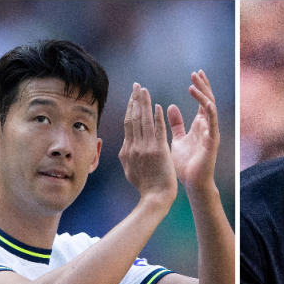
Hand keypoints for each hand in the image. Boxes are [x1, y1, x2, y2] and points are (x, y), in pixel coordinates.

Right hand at [118, 83, 176, 202]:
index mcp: (127, 150)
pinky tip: (158, 106)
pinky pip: (157, 130)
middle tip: (137, 85)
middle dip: (135, 100)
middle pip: (133, 118)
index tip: (132, 96)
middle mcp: (134, 147)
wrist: (155, 198)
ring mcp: (145, 148)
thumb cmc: (146, 186)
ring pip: (143, 121)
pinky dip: (157, 117)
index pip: (128, 124)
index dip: (130, 108)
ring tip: (144, 90)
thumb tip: (126, 148)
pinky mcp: (158, 151)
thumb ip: (128, 156)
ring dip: (144, 103)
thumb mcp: (130, 170)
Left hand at [168, 70, 219, 191]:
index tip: (194, 73)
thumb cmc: (185, 164)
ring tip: (194, 84)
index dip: (200, 86)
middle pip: (208, 100)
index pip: (202, 100)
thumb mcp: (177, 139)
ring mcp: (211, 133)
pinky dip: (209, 112)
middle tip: (196, 72)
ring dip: (204, 95)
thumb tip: (170, 106)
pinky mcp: (212, 142)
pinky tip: (205, 102)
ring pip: (211, 108)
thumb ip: (176, 123)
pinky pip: (213, 124)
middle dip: (203, 86)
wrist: (192, 183)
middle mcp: (208, 126)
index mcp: (200, 125)